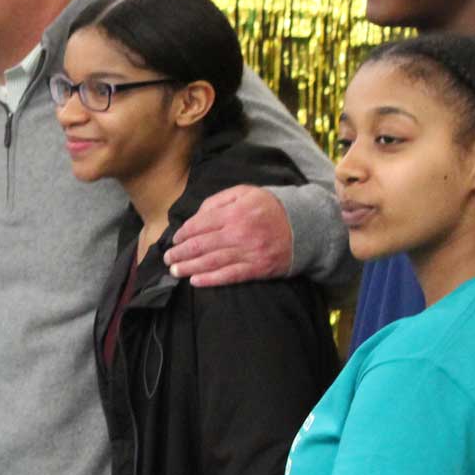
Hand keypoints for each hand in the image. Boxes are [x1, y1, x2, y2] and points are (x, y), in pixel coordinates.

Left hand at [164, 185, 292, 286]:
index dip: (183, 233)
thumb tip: (197, 216)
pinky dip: (211, 280)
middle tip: (168, 258)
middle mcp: (239, 232)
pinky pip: (230, 276)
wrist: (306, 225)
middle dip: (180, 253)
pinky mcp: (257, 268)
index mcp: (235, 212)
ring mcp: (249, 252)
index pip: (200, 225)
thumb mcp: (245, 192)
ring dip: (189, 268)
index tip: (174, 239)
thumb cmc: (270, 206)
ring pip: (212, 262)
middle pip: (201, 245)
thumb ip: (218, 200)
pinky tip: (195, 281)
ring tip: (174, 271)